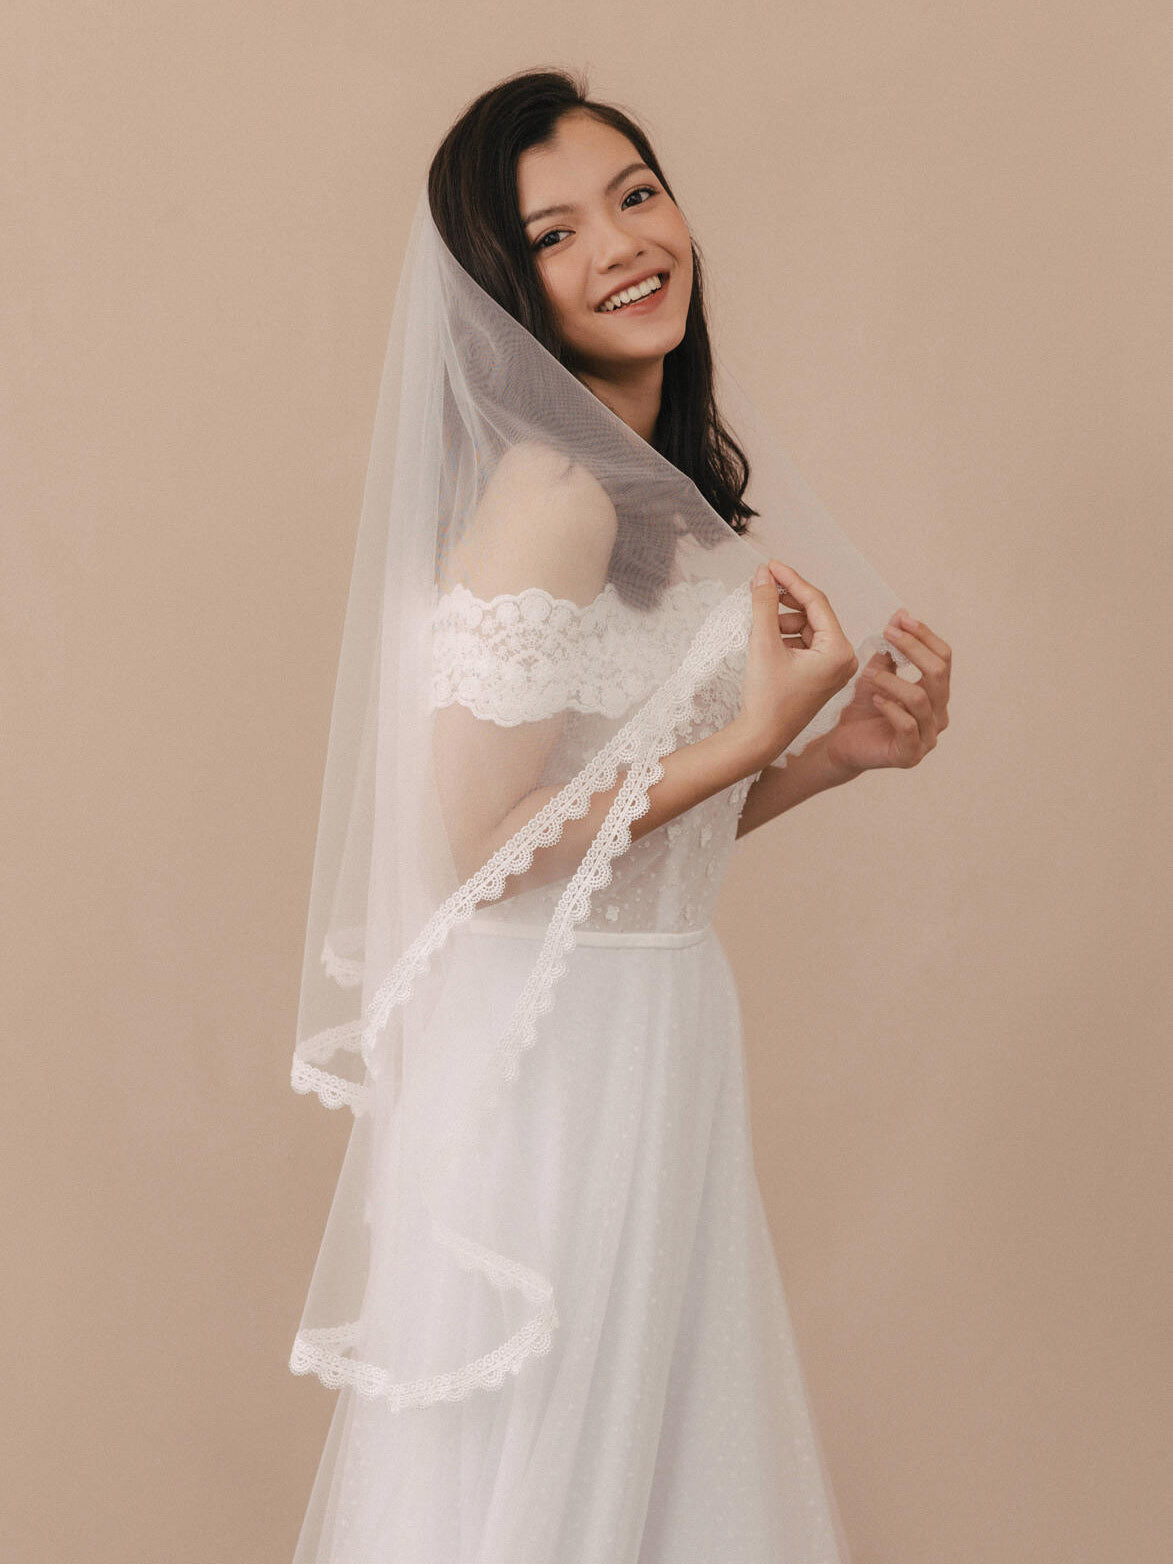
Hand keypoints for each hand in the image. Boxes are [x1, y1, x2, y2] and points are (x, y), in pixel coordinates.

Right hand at [732, 559, 858, 767]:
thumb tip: (762, 574)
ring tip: (759, 617)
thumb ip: (764, 605)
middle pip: (814, 613)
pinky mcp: (820, 675)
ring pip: (807, 627)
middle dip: (786, 599)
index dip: (791, 580)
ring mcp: (833, 668)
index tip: (770, 565)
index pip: (816, 602)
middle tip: (761, 584)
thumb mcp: (763, 644)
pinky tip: (765, 635)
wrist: (760, 738)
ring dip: (783, 618)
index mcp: (838, 651)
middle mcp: (843, 659)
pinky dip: (785, 635)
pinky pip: (804, 643)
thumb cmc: (766, 698)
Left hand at [820, 609, 951, 776]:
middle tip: (888, 634)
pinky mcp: (910, 755)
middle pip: (938, 673)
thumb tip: (901, 615)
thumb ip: (892, 651)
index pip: (943, 659)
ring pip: (921, 699)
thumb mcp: (877, 674)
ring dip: (893, 680)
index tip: (901, 620)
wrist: (842, 745)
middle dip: (913, 648)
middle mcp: (938, 715)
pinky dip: (891, 708)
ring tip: (870, 674)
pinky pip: (908, 726)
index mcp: (936, 695)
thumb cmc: (863, 711)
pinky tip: (876, 699)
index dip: (925, 636)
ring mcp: (927, 738)